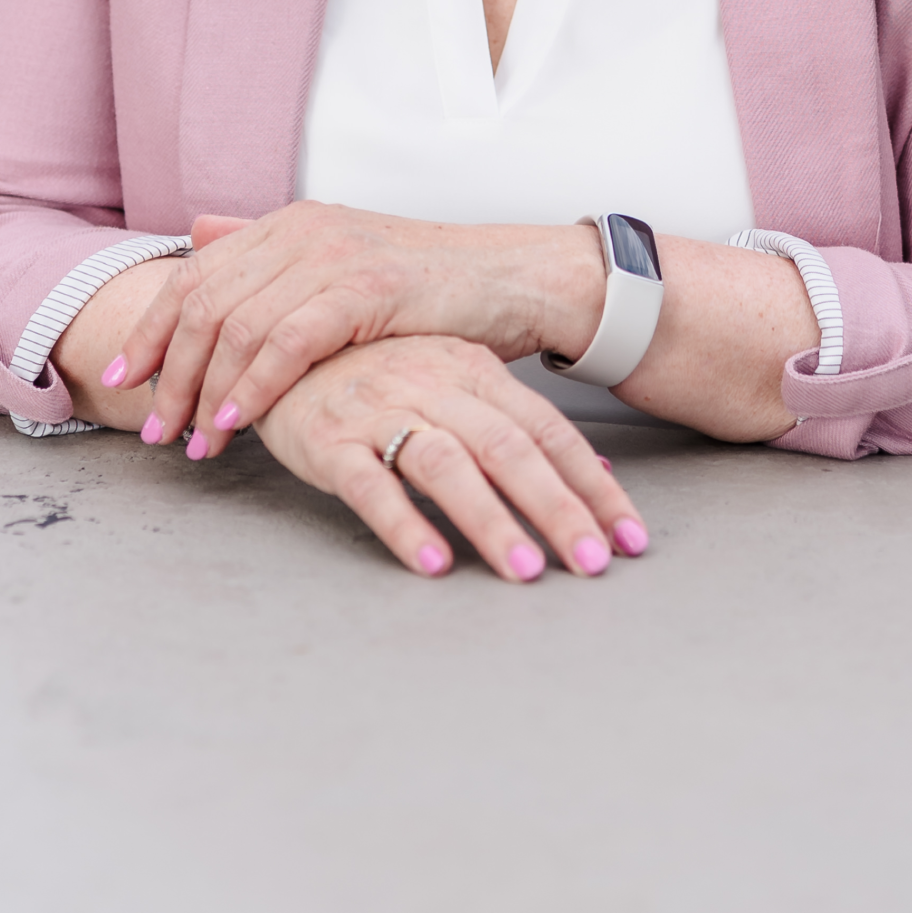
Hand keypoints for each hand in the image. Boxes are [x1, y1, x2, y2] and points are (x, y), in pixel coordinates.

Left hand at [104, 202, 603, 443]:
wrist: (514, 279)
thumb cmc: (430, 289)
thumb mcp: (343, 266)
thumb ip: (271, 254)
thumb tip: (199, 234)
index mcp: (290, 222)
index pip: (194, 272)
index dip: (151, 328)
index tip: (123, 379)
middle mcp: (303, 229)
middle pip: (203, 301)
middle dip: (168, 371)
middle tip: (154, 427)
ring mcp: (333, 254)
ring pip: (236, 325)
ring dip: (204, 391)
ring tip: (193, 442)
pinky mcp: (365, 287)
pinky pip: (287, 342)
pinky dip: (252, 386)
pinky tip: (238, 423)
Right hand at [252, 336, 649, 582]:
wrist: (281, 340)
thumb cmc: (378, 369)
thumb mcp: (457, 382)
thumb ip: (521, 426)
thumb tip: (598, 472)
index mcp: (474, 370)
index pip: (549, 431)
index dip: (594, 485)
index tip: (630, 537)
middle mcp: (436, 386)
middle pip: (511, 449)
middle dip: (558, 509)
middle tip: (594, 564)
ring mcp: (382, 410)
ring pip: (448, 465)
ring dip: (491, 521)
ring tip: (525, 572)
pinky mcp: (330, 441)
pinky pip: (371, 485)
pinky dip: (404, 523)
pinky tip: (433, 563)